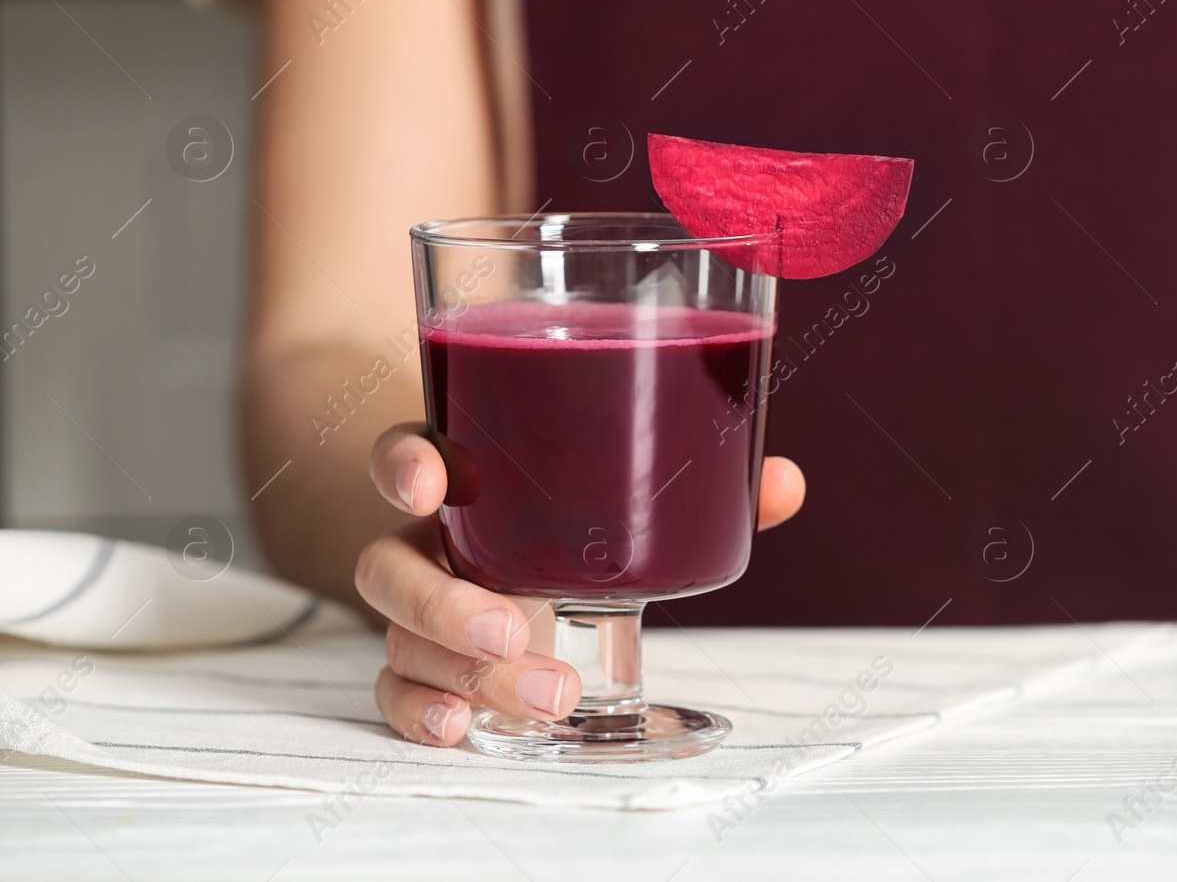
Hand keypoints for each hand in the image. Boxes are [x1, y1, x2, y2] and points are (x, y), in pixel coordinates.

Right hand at [357, 422, 805, 744]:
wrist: (520, 547)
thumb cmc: (572, 504)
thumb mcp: (627, 488)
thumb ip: (702, 484)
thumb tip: (782, 484)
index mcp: (468, 476)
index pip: (405, 452)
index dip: (402, 465)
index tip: (429, 486)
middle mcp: (429, 538)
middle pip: (389, 564)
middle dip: (445, 603)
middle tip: (516, 631)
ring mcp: (420, 603)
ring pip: (398, 635)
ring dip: (461, 671)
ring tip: (547, 695)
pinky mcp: (428, 660)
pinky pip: (398, 687)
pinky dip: (419, 710)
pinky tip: (459, 729)